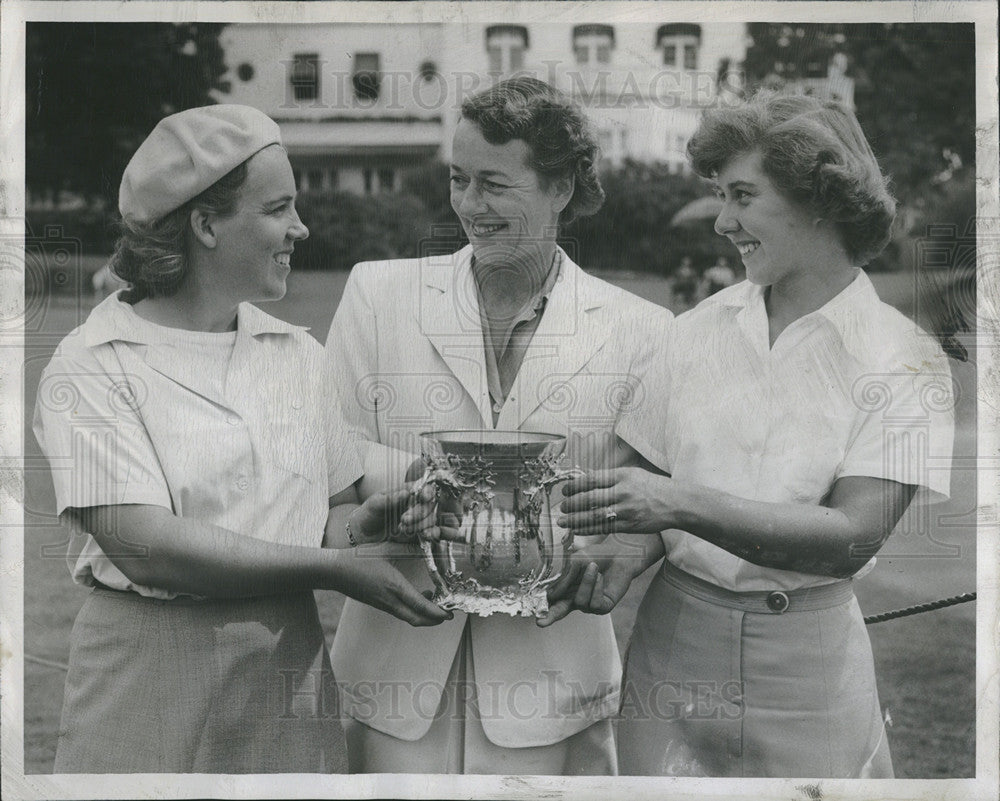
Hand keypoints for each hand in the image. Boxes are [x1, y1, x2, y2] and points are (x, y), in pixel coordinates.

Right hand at [339, 555, 452, 626]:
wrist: (335, 571)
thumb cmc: (359, 558)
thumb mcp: (387, 548)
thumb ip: (409, 548)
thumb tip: (428, 545)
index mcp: (394, 586)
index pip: (420, 606)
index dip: (437, 612)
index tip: (450, 613)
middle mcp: (390, 600)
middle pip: (417, 619)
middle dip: (435, 620)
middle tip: (448, 613)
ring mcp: (384, 605)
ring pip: (409, 617)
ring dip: (424, 614)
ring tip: (436, 601)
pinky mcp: (379, 605)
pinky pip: (401, 612)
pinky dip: (414, 609)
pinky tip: (419, 595)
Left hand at [351, 483, 434, 543]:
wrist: (363, 531)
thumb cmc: (368, 512)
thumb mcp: (375, 503)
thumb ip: (390, 499)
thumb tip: (405, 493)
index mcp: (405, 491)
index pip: (423, 488)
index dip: (428, 492)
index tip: (424, 498)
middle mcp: (413, 503)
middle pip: (429, 504)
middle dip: (419, 513)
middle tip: (404, 519)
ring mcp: (417, 517)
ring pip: (430, 518)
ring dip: (420, 524)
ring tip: (403, 529)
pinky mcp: (417, 529)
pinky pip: (429, 530)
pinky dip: (430, 532)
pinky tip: (425, 535)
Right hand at [536, 543, 639, 626]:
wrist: (620, 554)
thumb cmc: (598, 556)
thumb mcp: (576, 562)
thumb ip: (564, 579)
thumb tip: (551, 596)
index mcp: (567, 588)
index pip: (552, 600)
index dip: (543, 608)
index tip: (535, 616)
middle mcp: (576, 598)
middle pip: (560, 611)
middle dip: (551, 616)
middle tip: (541, 622)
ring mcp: (590, 604)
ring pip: (580, 602)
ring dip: (587, 583)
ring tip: (594, 567)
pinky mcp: (603, 607)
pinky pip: (594, 603)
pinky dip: (596, 587)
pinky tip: (600, 577)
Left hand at [557, 468, 678, 535]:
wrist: (676, 502)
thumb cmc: (653, 486)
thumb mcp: (632, 473)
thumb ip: (610, 476)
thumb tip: (586, 478)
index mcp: (622, 476)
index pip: (592, 480)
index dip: (575, 486)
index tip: (565, 490)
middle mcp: (623, 492)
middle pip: (590, 498)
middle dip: (572, 504)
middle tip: (562, 507)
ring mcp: (626, 510)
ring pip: (594, 515)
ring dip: (575, 519)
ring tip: (563, 521)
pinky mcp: (630, 525)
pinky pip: (604, 528)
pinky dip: (588, 529)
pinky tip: (577, 529)